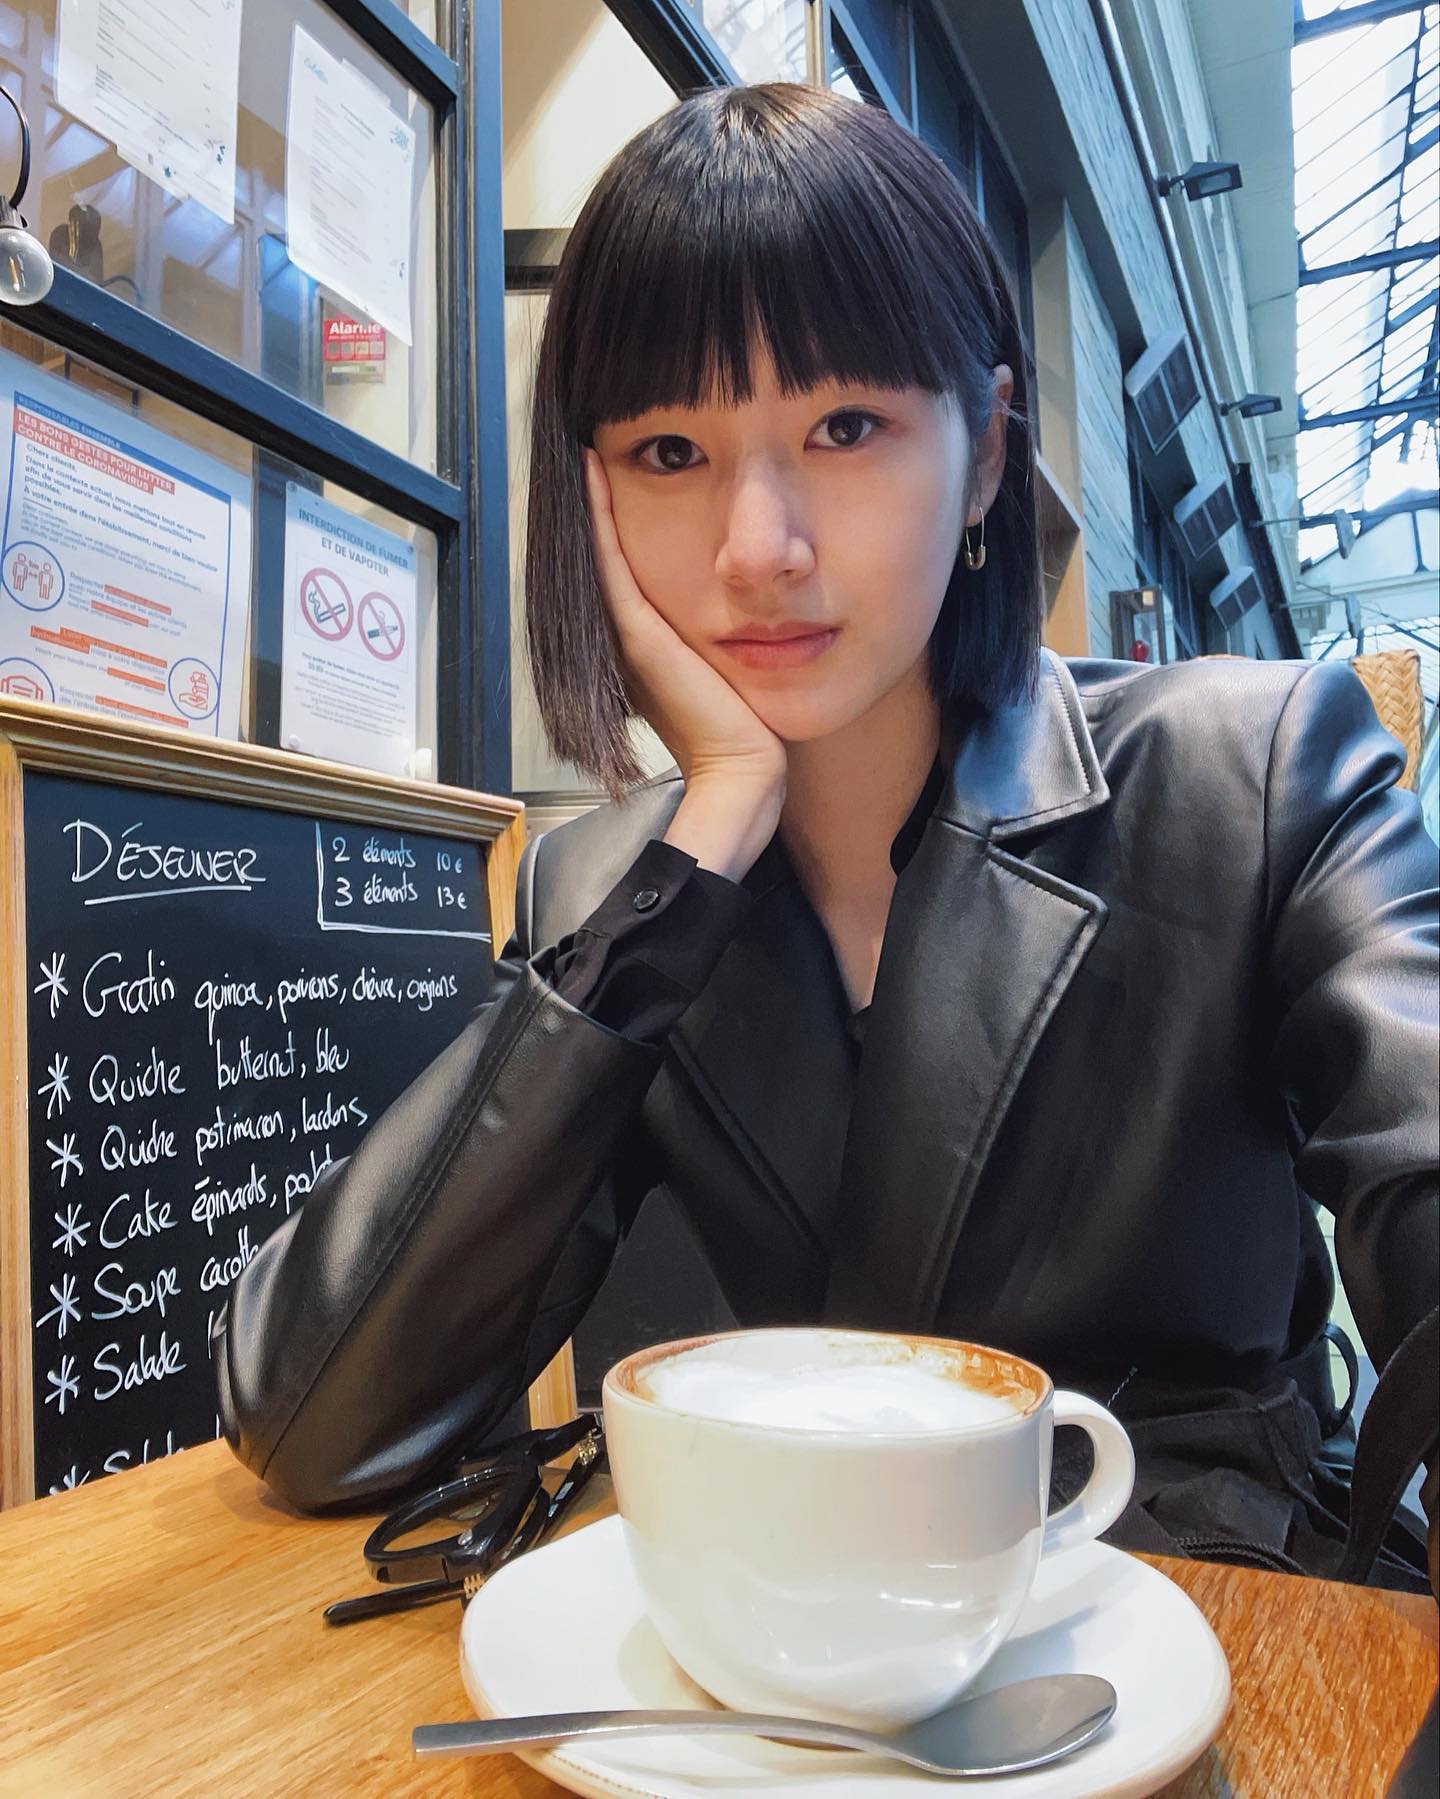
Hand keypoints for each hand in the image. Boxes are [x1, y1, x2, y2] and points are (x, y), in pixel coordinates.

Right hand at [584, 451, 784, 878]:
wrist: (747, 775)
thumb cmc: (748, 729)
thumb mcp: (729, 663)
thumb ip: (719, 628)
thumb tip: (748, 583)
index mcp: (643, 642)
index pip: (622, 562)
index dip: (609, 512)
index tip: (607, 458)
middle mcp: (626, 635)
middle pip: (601, 553)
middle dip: (597, 495)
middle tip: (588, 432)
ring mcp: (627, 636)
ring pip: (599, 553)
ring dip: (591, 496)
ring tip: (585, 438)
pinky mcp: (640, 639)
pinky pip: (613, 566)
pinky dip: (600, 518)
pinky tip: (594, 471)